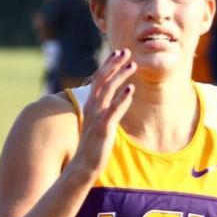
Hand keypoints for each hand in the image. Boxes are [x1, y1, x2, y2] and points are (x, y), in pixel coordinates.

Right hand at [71, 49, 136, 178]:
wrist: (83, 166)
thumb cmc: (93, 146)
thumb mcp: (101, 123)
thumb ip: (110, 109)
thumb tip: (123, 99)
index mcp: (91, 105)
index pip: (98, 79)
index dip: (108, 65)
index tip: (119, 53)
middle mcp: (92, 107)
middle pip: (102, 79)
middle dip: (114, 64)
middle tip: (126, 51)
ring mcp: (97, 116)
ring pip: (108, 90)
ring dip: (120, 76)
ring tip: (133, 65)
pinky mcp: (103, 127)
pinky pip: (113, 110)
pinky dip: (122, 99)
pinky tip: (131, 89)